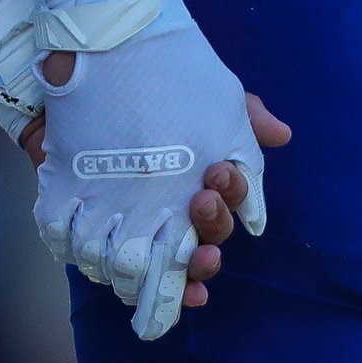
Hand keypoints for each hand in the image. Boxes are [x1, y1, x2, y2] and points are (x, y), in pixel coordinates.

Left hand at [21, 91, 289, 307]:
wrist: (79, 74)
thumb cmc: (144, 90)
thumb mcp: (198, 94)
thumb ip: (242, 112)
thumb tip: (282, 134)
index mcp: (199, 177)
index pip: (228, 201)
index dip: (232, 196)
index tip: (220, 173)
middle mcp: (172, 206)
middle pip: (206, 237)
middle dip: (212, 225)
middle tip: (200, 200)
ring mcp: (137, 222)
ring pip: (175, 262)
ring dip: (193, 266)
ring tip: (195, 253)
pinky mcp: (97, 232)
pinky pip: (123, 270)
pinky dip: (144, 286)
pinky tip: (160, 287)